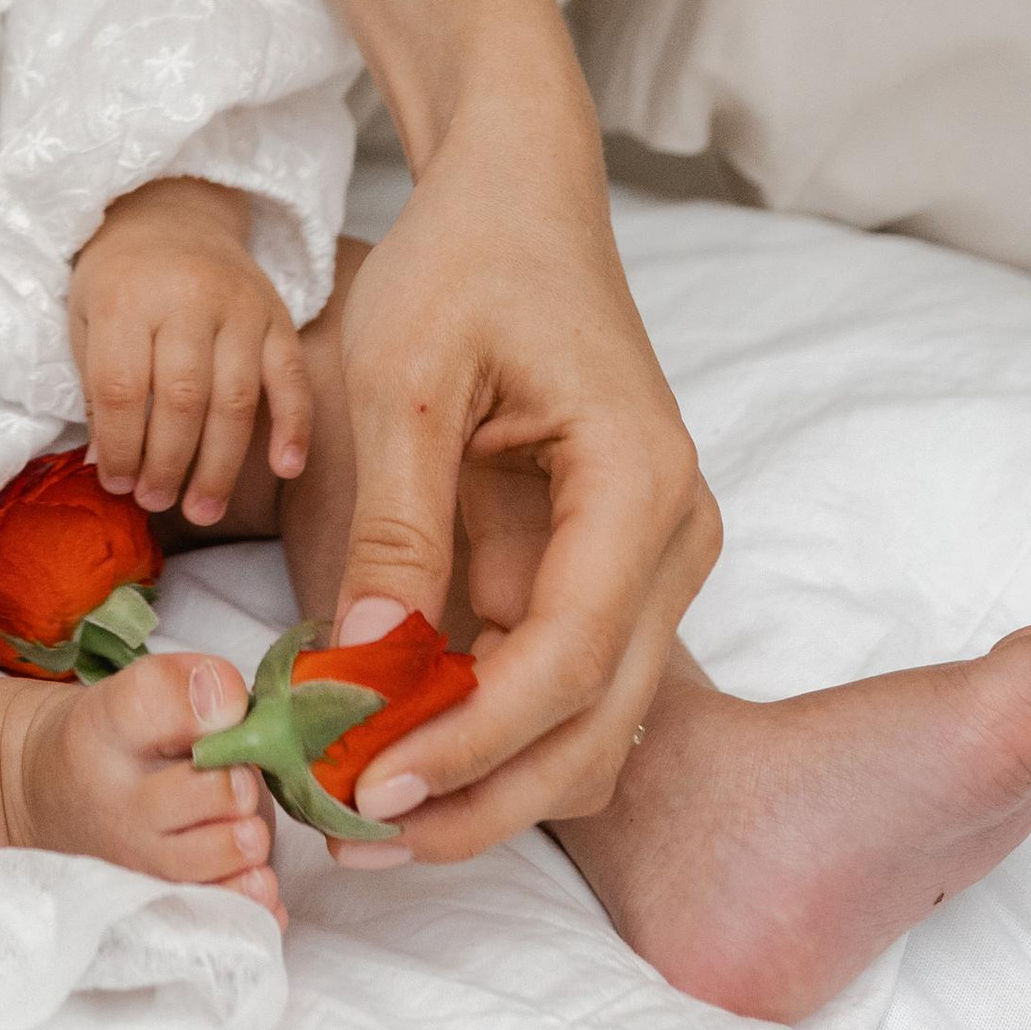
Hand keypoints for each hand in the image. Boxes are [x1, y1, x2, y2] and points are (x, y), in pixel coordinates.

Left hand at [67, 176, 311, 526]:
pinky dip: (294, 426)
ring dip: (220, 466)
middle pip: (182, 399)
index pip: (123, 388)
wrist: (172, 212)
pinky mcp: (277, 314)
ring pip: (235, 400)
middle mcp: (186, 297)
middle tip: (156, 502)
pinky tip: (285, 469)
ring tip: (201, 509)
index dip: (121, 446)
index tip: (117, 484)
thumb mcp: (86, 316)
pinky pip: (291, 377)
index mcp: (126, 297)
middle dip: (168, 465)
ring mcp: (238, 305)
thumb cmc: (120, 278)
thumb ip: (95, 385)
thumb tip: (109, 465)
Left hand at [327, 85, 718, 859]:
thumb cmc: (465, 260)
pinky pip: (562, 678)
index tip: (373, 781)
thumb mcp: (405, 375)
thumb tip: (367, 660)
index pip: (568, 657)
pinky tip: (392, 736)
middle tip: (358, 833)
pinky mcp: (609, 567)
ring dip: (487, 777)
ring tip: (362, 803)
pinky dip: (488, 725)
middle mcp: (672, 538)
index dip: (473, 738)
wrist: (518, 196)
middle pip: (595, 722)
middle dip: (482, 794)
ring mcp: (650, 560)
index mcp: (639, 483)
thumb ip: (397, 522)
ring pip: (588, 722)